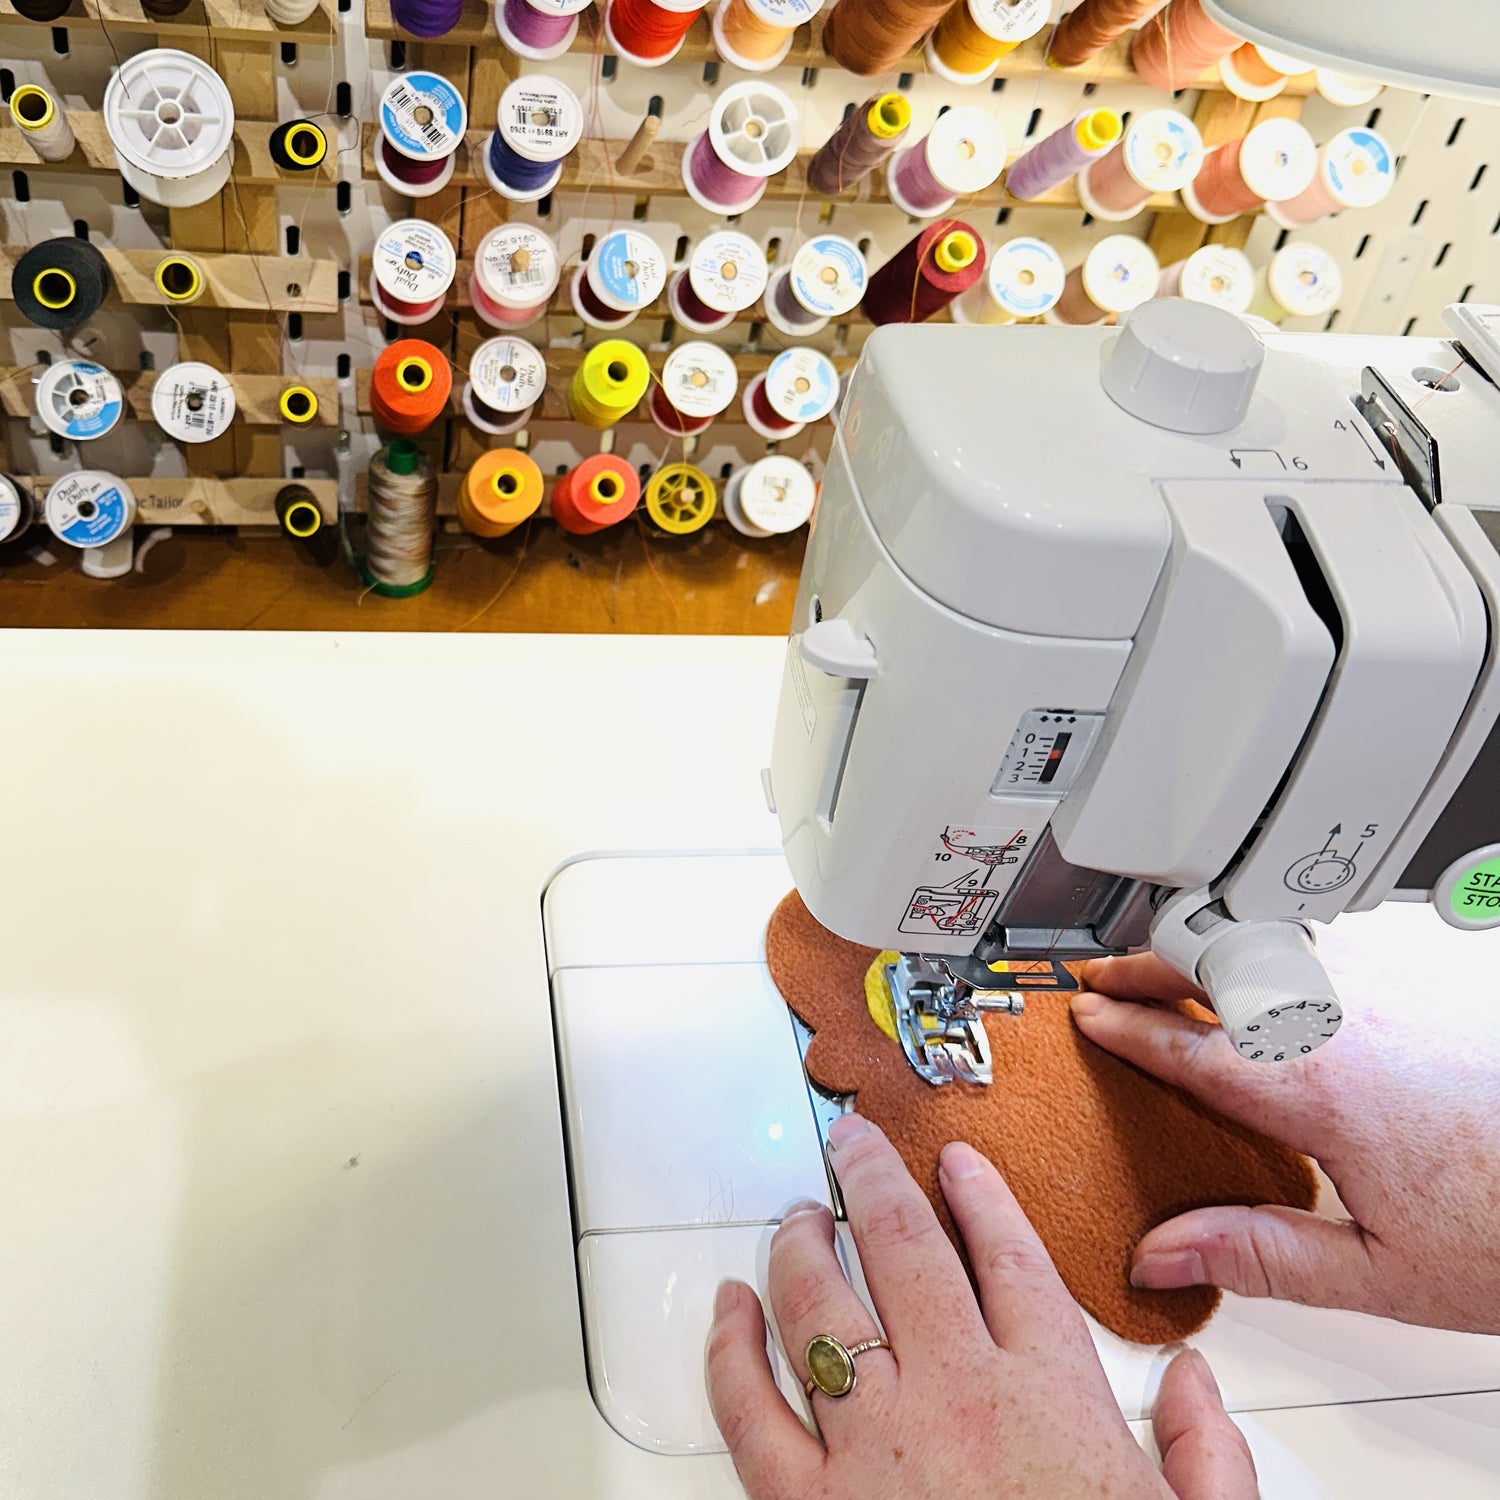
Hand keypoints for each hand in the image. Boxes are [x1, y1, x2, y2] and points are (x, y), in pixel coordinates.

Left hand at [706, 1113, 1255, 1499]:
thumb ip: (1206, 1453)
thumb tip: (1195, 1376)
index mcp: (1051, 1394)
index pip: (1012, 1260)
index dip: (980, 1197)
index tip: (955, 1162)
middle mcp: (958, 1395)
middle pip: (903, 1249)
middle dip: (870, 1177)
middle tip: (850, 1142)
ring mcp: (878, 1445)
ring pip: (821, 1307)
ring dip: (799, 1245)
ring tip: (796, 1215)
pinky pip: (753, 1411)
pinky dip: (731, 1349)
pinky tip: (729, 1306)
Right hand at [1074, 951, 1499, 1334]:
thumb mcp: (1382, 1272)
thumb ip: (1260, 1256)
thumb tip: (1165, 1253)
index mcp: (1314, 1086)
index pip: (1186, 1045)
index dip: (1125, 1029)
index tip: (1088, 1020)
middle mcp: (1340, 1019)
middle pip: (1210, 960)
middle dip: (1144, 961)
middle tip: (1106, 976)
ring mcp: (1382, 990)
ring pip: (1264, 937)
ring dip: (1205, 946)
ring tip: (1176, 967)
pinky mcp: (1420, 980)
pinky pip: (1318, 941)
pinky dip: (1269, 946)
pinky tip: (1271, 970)